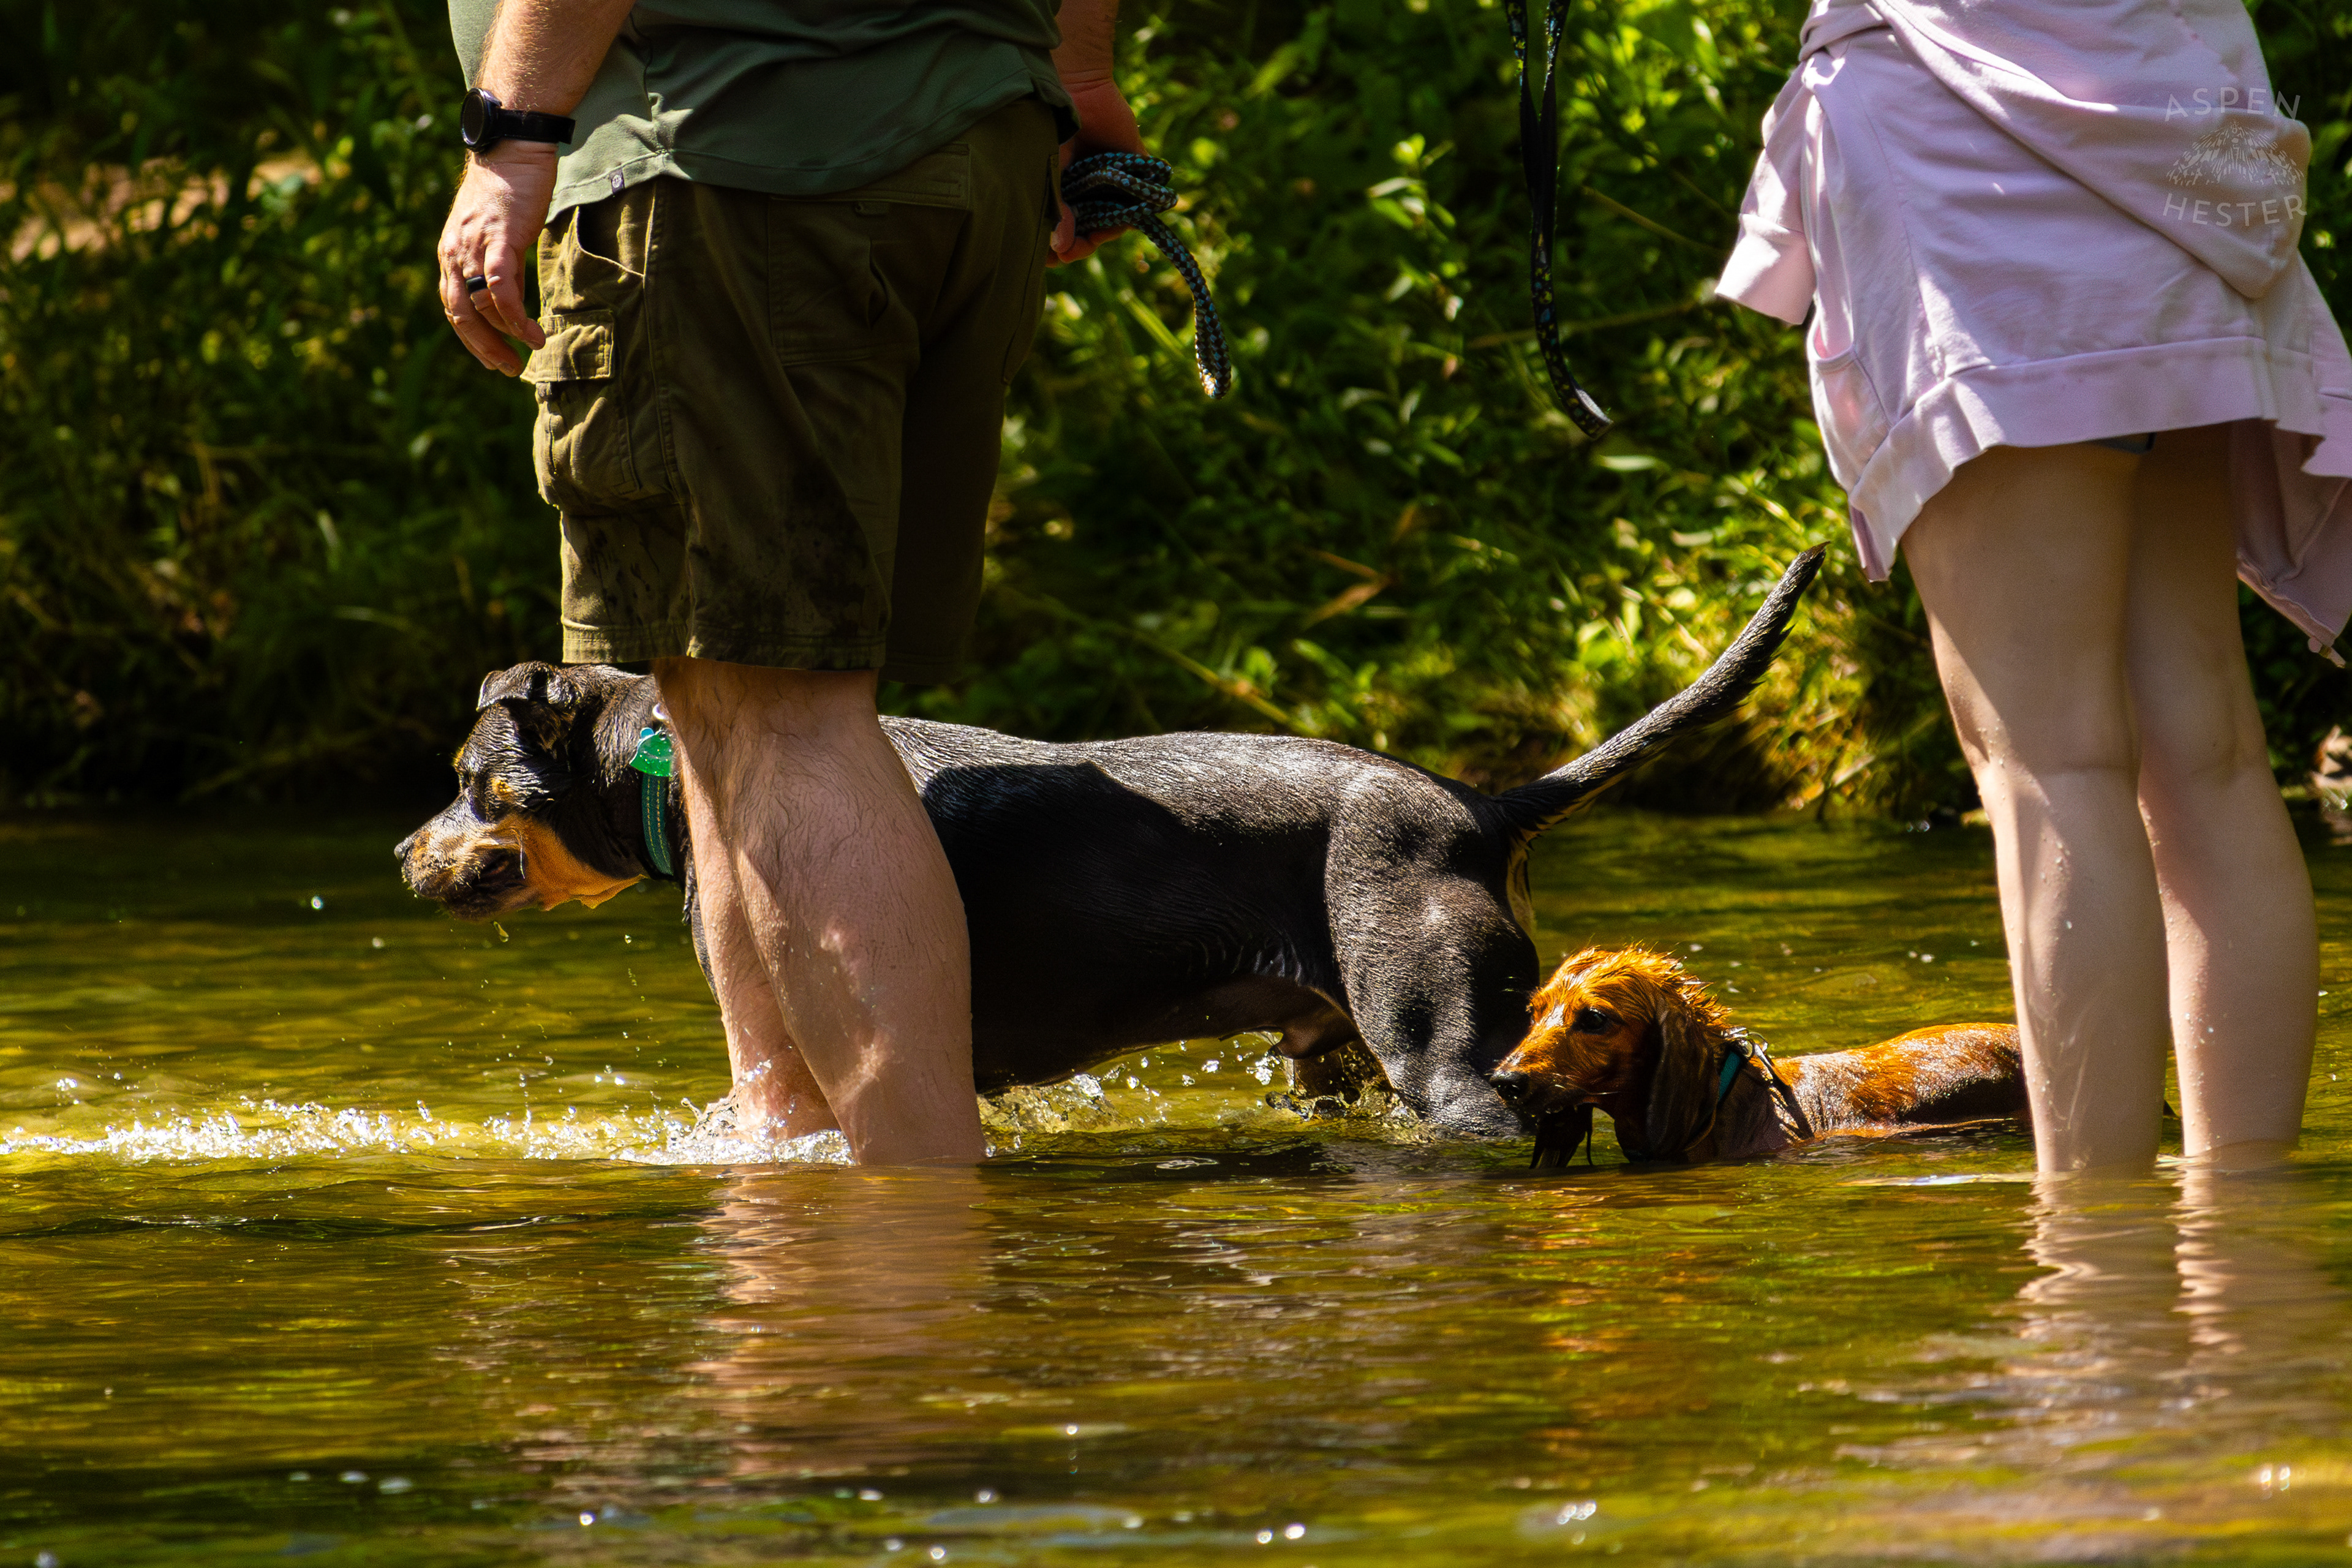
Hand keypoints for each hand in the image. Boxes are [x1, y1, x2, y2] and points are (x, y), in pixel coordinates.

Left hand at [437, 142, 557, 374]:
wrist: (512, 146)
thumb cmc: (509, 187)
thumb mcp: (495, 231)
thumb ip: (495, 263)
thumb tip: (506, 298)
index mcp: (450, 252)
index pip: (453, 306)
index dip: (471, 338)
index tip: (492, 357)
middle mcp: (453, 253)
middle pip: (459, 315)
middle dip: (482, 348)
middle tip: (505, 369)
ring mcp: (473, 248)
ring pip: (479, 308)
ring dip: (502, 338)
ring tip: (525, 354)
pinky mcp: (498, 241)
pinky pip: (501, 291)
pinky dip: (515, 319)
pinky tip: (534, 335)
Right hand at [1051, 78, 1146, 266]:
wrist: (1078, 86)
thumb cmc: (1051, 124)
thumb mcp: (1045, 169)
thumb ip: (1054, 208)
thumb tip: (1058, 247)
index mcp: (1061, 192)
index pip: (1058, 234)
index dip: (1053, 250)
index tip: (1048, 257)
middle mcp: (1086, 194)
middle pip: (1083, 236)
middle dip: (1074, 248)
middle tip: (1067, 252)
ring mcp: (1110, 189)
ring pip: (1107, 227)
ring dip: (1096, 236)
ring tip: (1087, 234)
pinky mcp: (1135, 179)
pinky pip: (1132, 212)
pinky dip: (1121, 220)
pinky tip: (1106, 223)